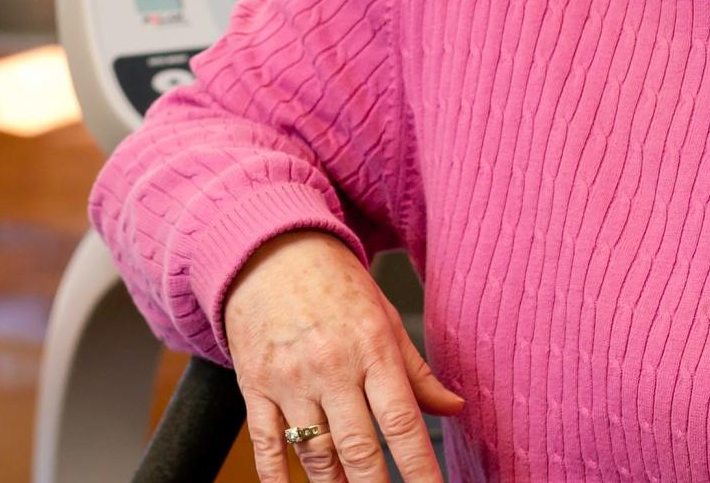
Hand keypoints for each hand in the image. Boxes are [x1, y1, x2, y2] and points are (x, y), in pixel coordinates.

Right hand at [222, 231, 464, 482]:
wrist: (268, 249)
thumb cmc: (333, 283)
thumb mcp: (384, 317)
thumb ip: (417, 371)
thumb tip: (455, 408)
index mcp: (371, 348)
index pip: (402, 421)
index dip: (420, 468)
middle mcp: (330, 366)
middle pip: (358, 448)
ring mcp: (289, 379)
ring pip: (315, 454)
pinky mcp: (255, 386)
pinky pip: (266, 445)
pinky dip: (277, 480)